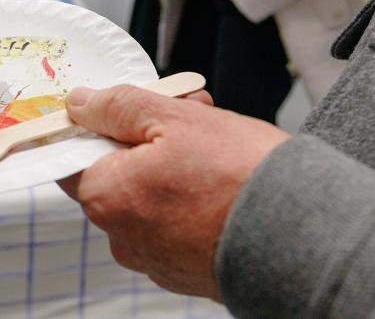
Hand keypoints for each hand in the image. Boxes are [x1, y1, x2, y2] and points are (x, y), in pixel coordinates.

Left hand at [57, 84, 289, 298]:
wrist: (302, 237)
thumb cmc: (236, 175)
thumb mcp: (171, 118)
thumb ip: (117, 106)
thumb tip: (78, 103)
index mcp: (106, 197)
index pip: (72, 158)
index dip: (97, 126)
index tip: (129, 108)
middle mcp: (122, 237)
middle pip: (117, 174)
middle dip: (146, 138)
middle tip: (188, 111)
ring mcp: (156, 260)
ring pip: (149, 197)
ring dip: (172, 165)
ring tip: (218, 142)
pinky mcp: (188, 272)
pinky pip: (176, 224)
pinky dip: (191, 199)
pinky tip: (225, 180)